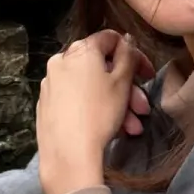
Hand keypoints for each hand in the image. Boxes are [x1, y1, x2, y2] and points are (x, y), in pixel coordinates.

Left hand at [37, 31, 154, 193]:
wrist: (68, 154)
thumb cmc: (99, 113)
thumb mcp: (121, 82)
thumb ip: (128, 55)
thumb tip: (126, 41)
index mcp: (80, 50)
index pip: (111, 39)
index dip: (134, 55)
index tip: (146, 74)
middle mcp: (61, 62)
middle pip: (101, 68)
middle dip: (127, 88)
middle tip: (142, 109)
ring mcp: (51, 84)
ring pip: (91, 87)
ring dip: (116, 104)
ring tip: (131, 128)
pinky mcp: (46, 105)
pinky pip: (77, 100)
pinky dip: (95, 109)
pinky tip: (111, 129)